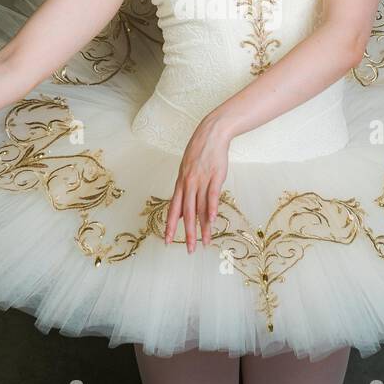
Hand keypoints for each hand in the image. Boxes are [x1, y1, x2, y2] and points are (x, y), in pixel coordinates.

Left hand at [164, 113, 232, 253]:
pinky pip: (212, 194)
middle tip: (190, 250)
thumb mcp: (185, 172)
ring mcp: (201, 180)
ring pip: (200, 208)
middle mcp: (189, 184)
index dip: (170, 226)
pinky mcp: (215, 176)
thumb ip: (183, 192)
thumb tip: (178, 212)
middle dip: (187, 233)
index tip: (168, 242)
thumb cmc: (199, 154)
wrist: (211, 134)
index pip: (173, 209)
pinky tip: (212, 219)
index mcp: (181, 184)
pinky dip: (212, 207)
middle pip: (187, 213)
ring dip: (203, 227)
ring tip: (205, 242)